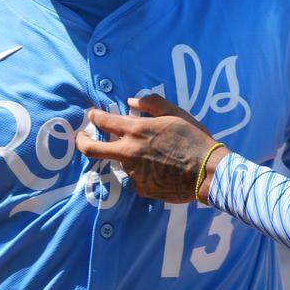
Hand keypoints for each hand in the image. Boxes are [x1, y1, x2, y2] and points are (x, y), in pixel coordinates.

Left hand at [74, 95, 225, 202]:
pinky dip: (143, 172)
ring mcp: (133, 172)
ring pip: (121, 162)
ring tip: (153, 156)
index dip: (94, 116)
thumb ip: (151, 103)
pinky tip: (161, 169)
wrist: (207, 171)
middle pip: (91, 148)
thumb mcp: (175, 113)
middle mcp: (129, 152)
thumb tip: (131, 101)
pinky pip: (136, 178)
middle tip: (81, 137)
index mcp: (136, 130)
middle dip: (81, 140)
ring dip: (128, 157)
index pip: (103, 121)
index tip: (92, 115)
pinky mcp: (141, 189)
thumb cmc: (194, 138)